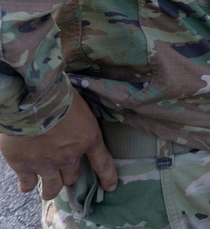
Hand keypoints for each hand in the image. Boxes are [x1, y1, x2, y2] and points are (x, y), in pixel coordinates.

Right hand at [0, 87, 116, 200]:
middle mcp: (69, 156)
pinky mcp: (24, 166)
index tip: (111, 187)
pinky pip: (28, 185)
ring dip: (51, 190)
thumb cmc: (59, 93)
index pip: (103, 163)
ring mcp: (46, 164)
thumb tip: (79, 117)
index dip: (108, 177)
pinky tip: (28, 182)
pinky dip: (28, 184)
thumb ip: (81, 118)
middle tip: (66, 173)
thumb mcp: (80, 104)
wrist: (31, 100)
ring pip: (52, 188)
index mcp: (88, 138)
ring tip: (49, 189)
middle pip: (73, 177)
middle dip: (70, 176)